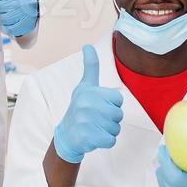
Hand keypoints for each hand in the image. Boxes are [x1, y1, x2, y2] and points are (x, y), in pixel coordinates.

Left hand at [0, 0, 38, 36]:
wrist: (30, 11)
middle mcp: (27, 0)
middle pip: (0, 6)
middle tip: (4, 3)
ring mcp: (28, 14)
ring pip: (2, 17)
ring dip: (2, 15)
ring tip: (8, 10)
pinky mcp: (26, 26)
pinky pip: (7, 27)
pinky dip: (6, 24)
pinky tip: (12, 19)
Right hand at [52, 45, 123, 163]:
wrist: (67, 135)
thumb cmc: (79, 108)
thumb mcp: (84, 86)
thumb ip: (90, 66)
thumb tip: (87, 45)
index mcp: (89, 91)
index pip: (118, 99)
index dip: (112, 105)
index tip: (100, 106)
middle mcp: (86, 104)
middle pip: (118, 114)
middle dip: (111, 119)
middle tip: (97, 119)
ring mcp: (86, 121)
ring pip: (116, 128)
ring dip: (109, 130)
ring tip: (95, 128)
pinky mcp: (87, 137)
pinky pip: (111, 140)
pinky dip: (106, 141)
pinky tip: (95, 137)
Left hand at [155, 146, 186, 186]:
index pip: (178, 178)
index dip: (168, 163)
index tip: (166, 149)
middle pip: (168, 179)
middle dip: (163, 162)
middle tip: (163, 149)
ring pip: (163, 182)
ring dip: (163, 167)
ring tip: (166, 156)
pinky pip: (163, 185)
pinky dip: (163, 174)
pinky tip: (166, 166)